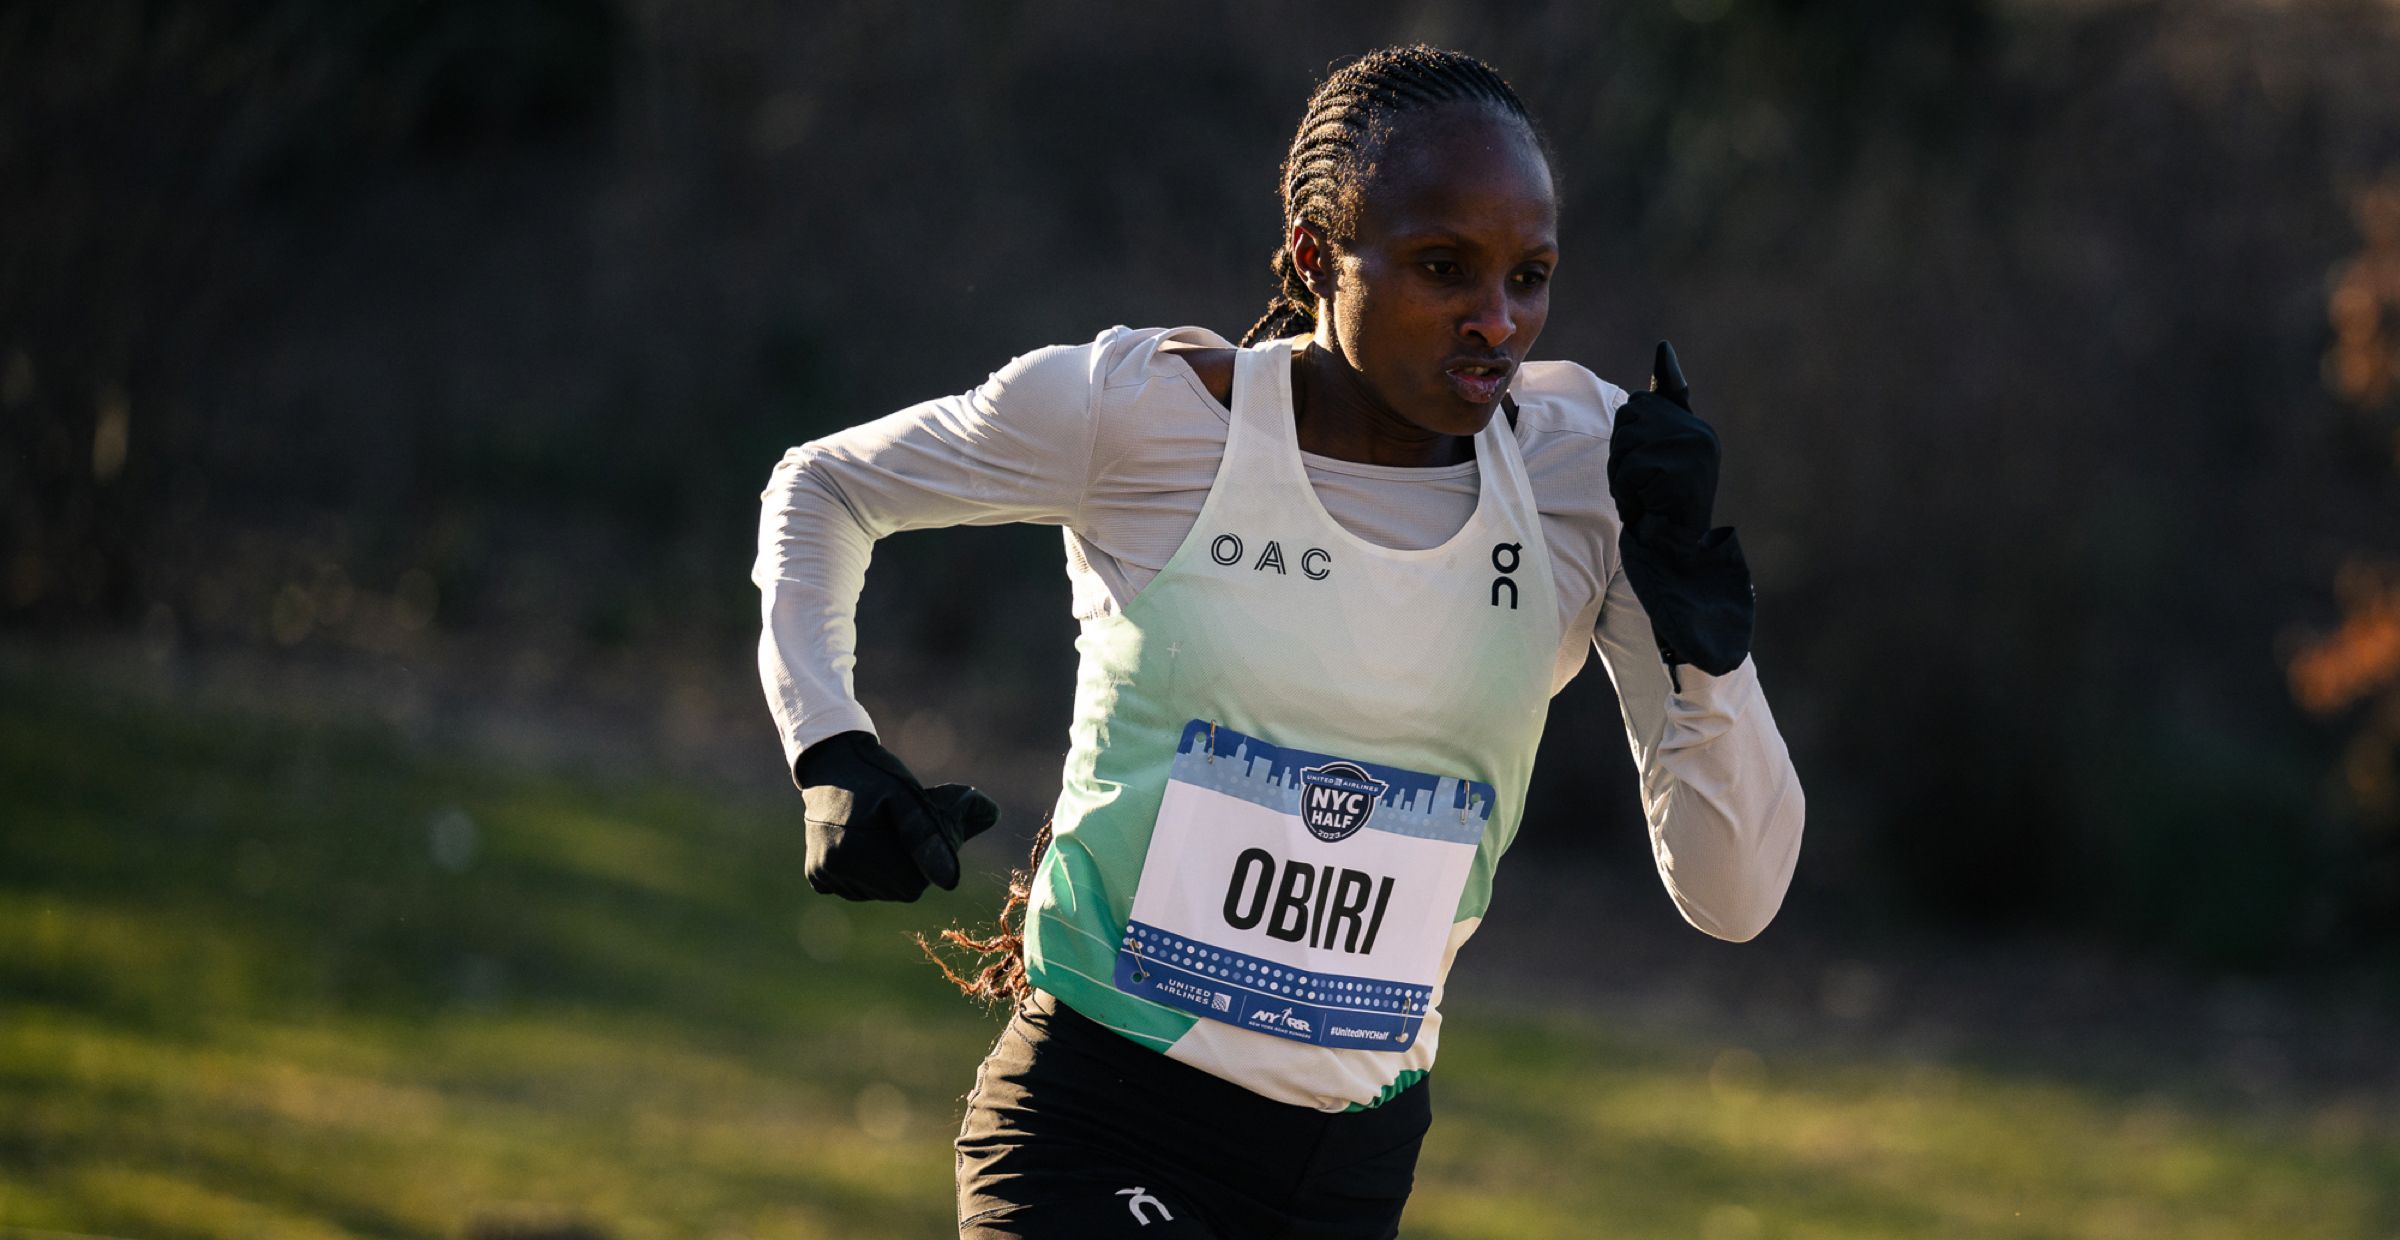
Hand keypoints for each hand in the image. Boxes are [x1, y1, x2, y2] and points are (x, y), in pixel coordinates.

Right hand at [795, 731, 1000, 901]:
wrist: (831, 762)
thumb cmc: (876, 775)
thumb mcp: (907, 796)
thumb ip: (928, 836)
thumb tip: (950, 881)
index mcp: (858, 853)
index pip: (913, 885)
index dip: (922, 861)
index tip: (914, 831)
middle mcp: (835, 869)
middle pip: (895, 890)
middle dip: (905, 866)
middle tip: (897, 829)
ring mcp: (824, 873)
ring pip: (877, 891)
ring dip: (886, 870)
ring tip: (878, 833)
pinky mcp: (815, 873)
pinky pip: (855, 887)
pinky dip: (865, 872)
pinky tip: (861, 842)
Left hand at [1607, 341, 1753, 677]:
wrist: (1677, 559)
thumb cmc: (1657, 514)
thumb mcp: (1653, 460)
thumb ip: (1658, 415)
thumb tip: (1664, 351)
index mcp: (1695, 430)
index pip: (1640, 403)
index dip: (1628, 437)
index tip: (1645, 469)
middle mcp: (1701, 435)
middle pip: (1628, 417)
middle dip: (1621, 455)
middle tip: (1642, 490)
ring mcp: (1696, 451)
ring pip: (1626, 442)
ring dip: (1622, 476)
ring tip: (1645, 500)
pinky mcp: (1683, 471)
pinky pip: (1631, 468)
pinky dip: (1628, 492)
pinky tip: (1648, 509)